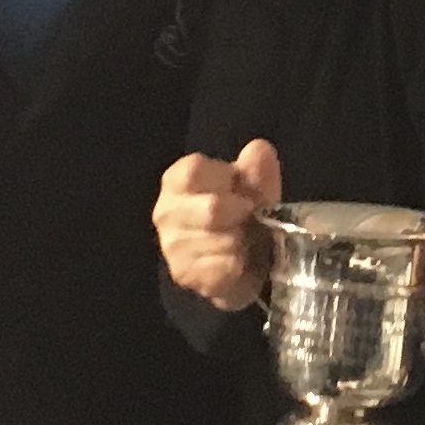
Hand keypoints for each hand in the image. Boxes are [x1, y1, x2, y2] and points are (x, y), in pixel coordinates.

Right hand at [155, 139, 281, 311]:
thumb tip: (258, 150)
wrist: (240, 262)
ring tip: (243, 241)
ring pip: (221, 241)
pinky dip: (239, 265)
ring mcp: (172, 246)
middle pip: (211, 209)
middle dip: (240, 214)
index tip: (241, 190)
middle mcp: (165, 212)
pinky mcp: (185, 275)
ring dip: (242, 241)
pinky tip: (238, 262)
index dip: (225, 180)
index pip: (193, 171)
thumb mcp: (254, 186)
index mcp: (177, 181)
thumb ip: (257, 168)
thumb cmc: (241, 214)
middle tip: (248, 219)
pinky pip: (223, 268)